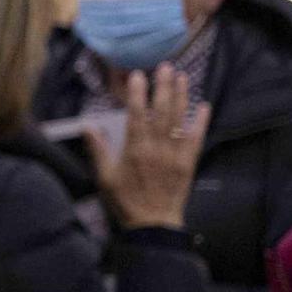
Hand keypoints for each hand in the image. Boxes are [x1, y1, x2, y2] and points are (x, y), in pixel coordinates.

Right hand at [91, 62, 209, 230]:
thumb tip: (88, 125)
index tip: (139, 75)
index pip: (137, 115)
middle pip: (162, 111)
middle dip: (164, 87)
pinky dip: (200, 122)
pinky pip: (196, 139)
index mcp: (135, 150)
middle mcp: (157, 148)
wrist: (152, 224)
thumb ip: (98, 150)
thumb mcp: (105, 177)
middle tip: (166, 66)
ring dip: (182, 97)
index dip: (138, 93)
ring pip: (179, 120)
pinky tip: (204, 106)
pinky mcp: (188, 163)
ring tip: (183, 77)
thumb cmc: (124, 201)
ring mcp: (175, 154)